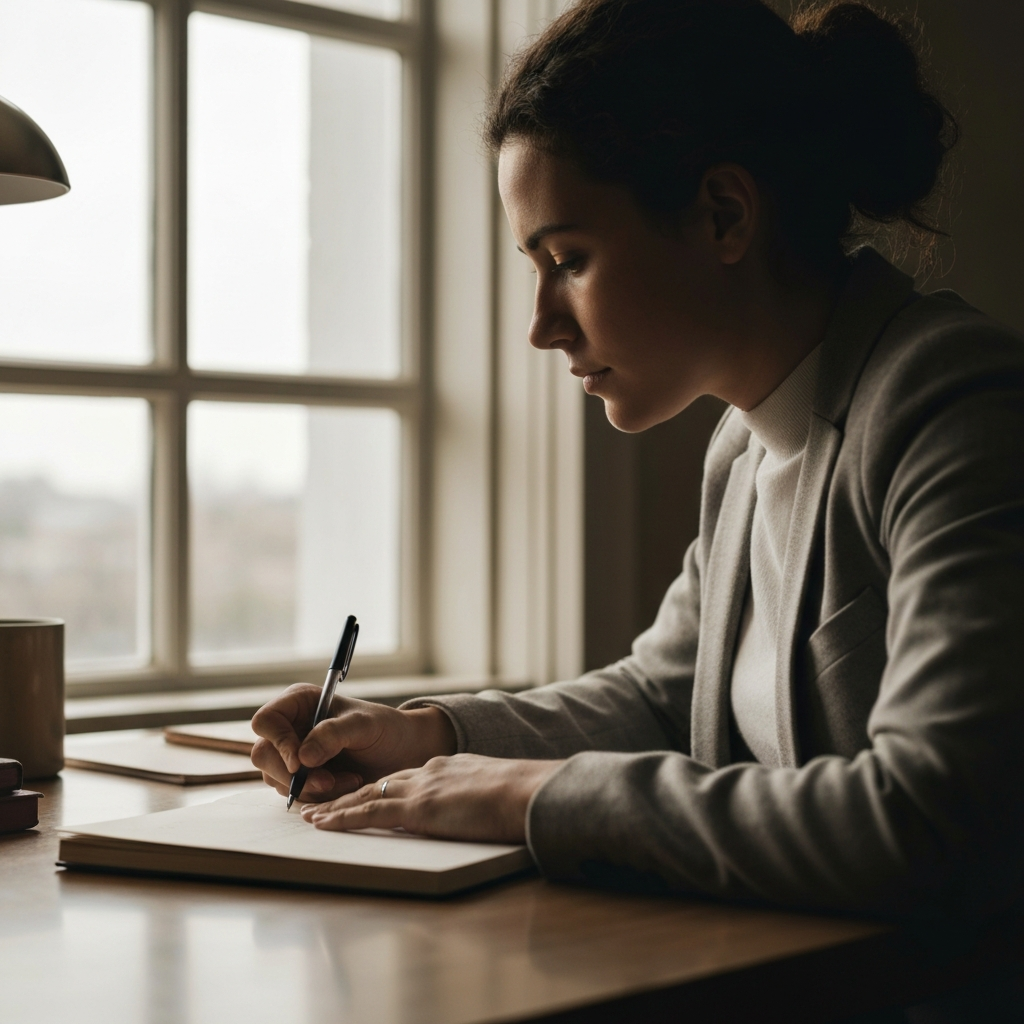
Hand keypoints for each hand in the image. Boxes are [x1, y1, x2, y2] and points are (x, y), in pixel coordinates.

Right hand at [250, 684, 456, 802]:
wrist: (400, 752)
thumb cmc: (384, 729)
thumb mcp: (364, 726)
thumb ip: (333, 734)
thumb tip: (301, 757)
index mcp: (299, 702)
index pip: (265, 721)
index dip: (278, 742)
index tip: (299, 762)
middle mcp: (290, 726)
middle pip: (263, 755)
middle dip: (294, 774)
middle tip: (328, 782)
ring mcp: (291, 752)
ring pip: (276, 778)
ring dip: (310, 787)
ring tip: (347, 780)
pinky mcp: (300, 776)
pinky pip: (293, 793)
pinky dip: (316, 796)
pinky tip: (344, 786)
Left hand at [300, 754, 562, 843]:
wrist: (527, 790)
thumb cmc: (522, 795)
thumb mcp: (497, 789)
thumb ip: (480, 795)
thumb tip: (484, 807)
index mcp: (448, 767)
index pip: (405, 778)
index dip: (380, 787)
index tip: (361, 793)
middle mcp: (428, 771)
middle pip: (378, 782)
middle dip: (347, 793)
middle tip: (320, 800)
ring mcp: (420, 788)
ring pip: (365, 795)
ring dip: (334, 806)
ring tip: (309, 815)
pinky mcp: (416, 808)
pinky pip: (368, 812)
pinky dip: (341, 818)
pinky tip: (322, 824)